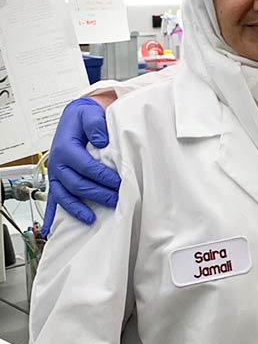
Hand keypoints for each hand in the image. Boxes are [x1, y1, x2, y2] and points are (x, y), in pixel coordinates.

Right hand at [43, 97, 120, 233]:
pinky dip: (53, 215)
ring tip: (92, 219)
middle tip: (117, 201)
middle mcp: (58, 164)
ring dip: (78, 209)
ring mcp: (56, 174)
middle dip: (98, 194)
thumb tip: (101, 141)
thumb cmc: (84, 118)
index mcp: (66, 148)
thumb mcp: (90, 115)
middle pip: (78, 184)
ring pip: (65, 196)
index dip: (104, 177)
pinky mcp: (57, 181)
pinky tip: (52, 229)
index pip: (87, 167)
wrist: (75, 118)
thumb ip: (96, 125)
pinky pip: (53, 200)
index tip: (120, 183)